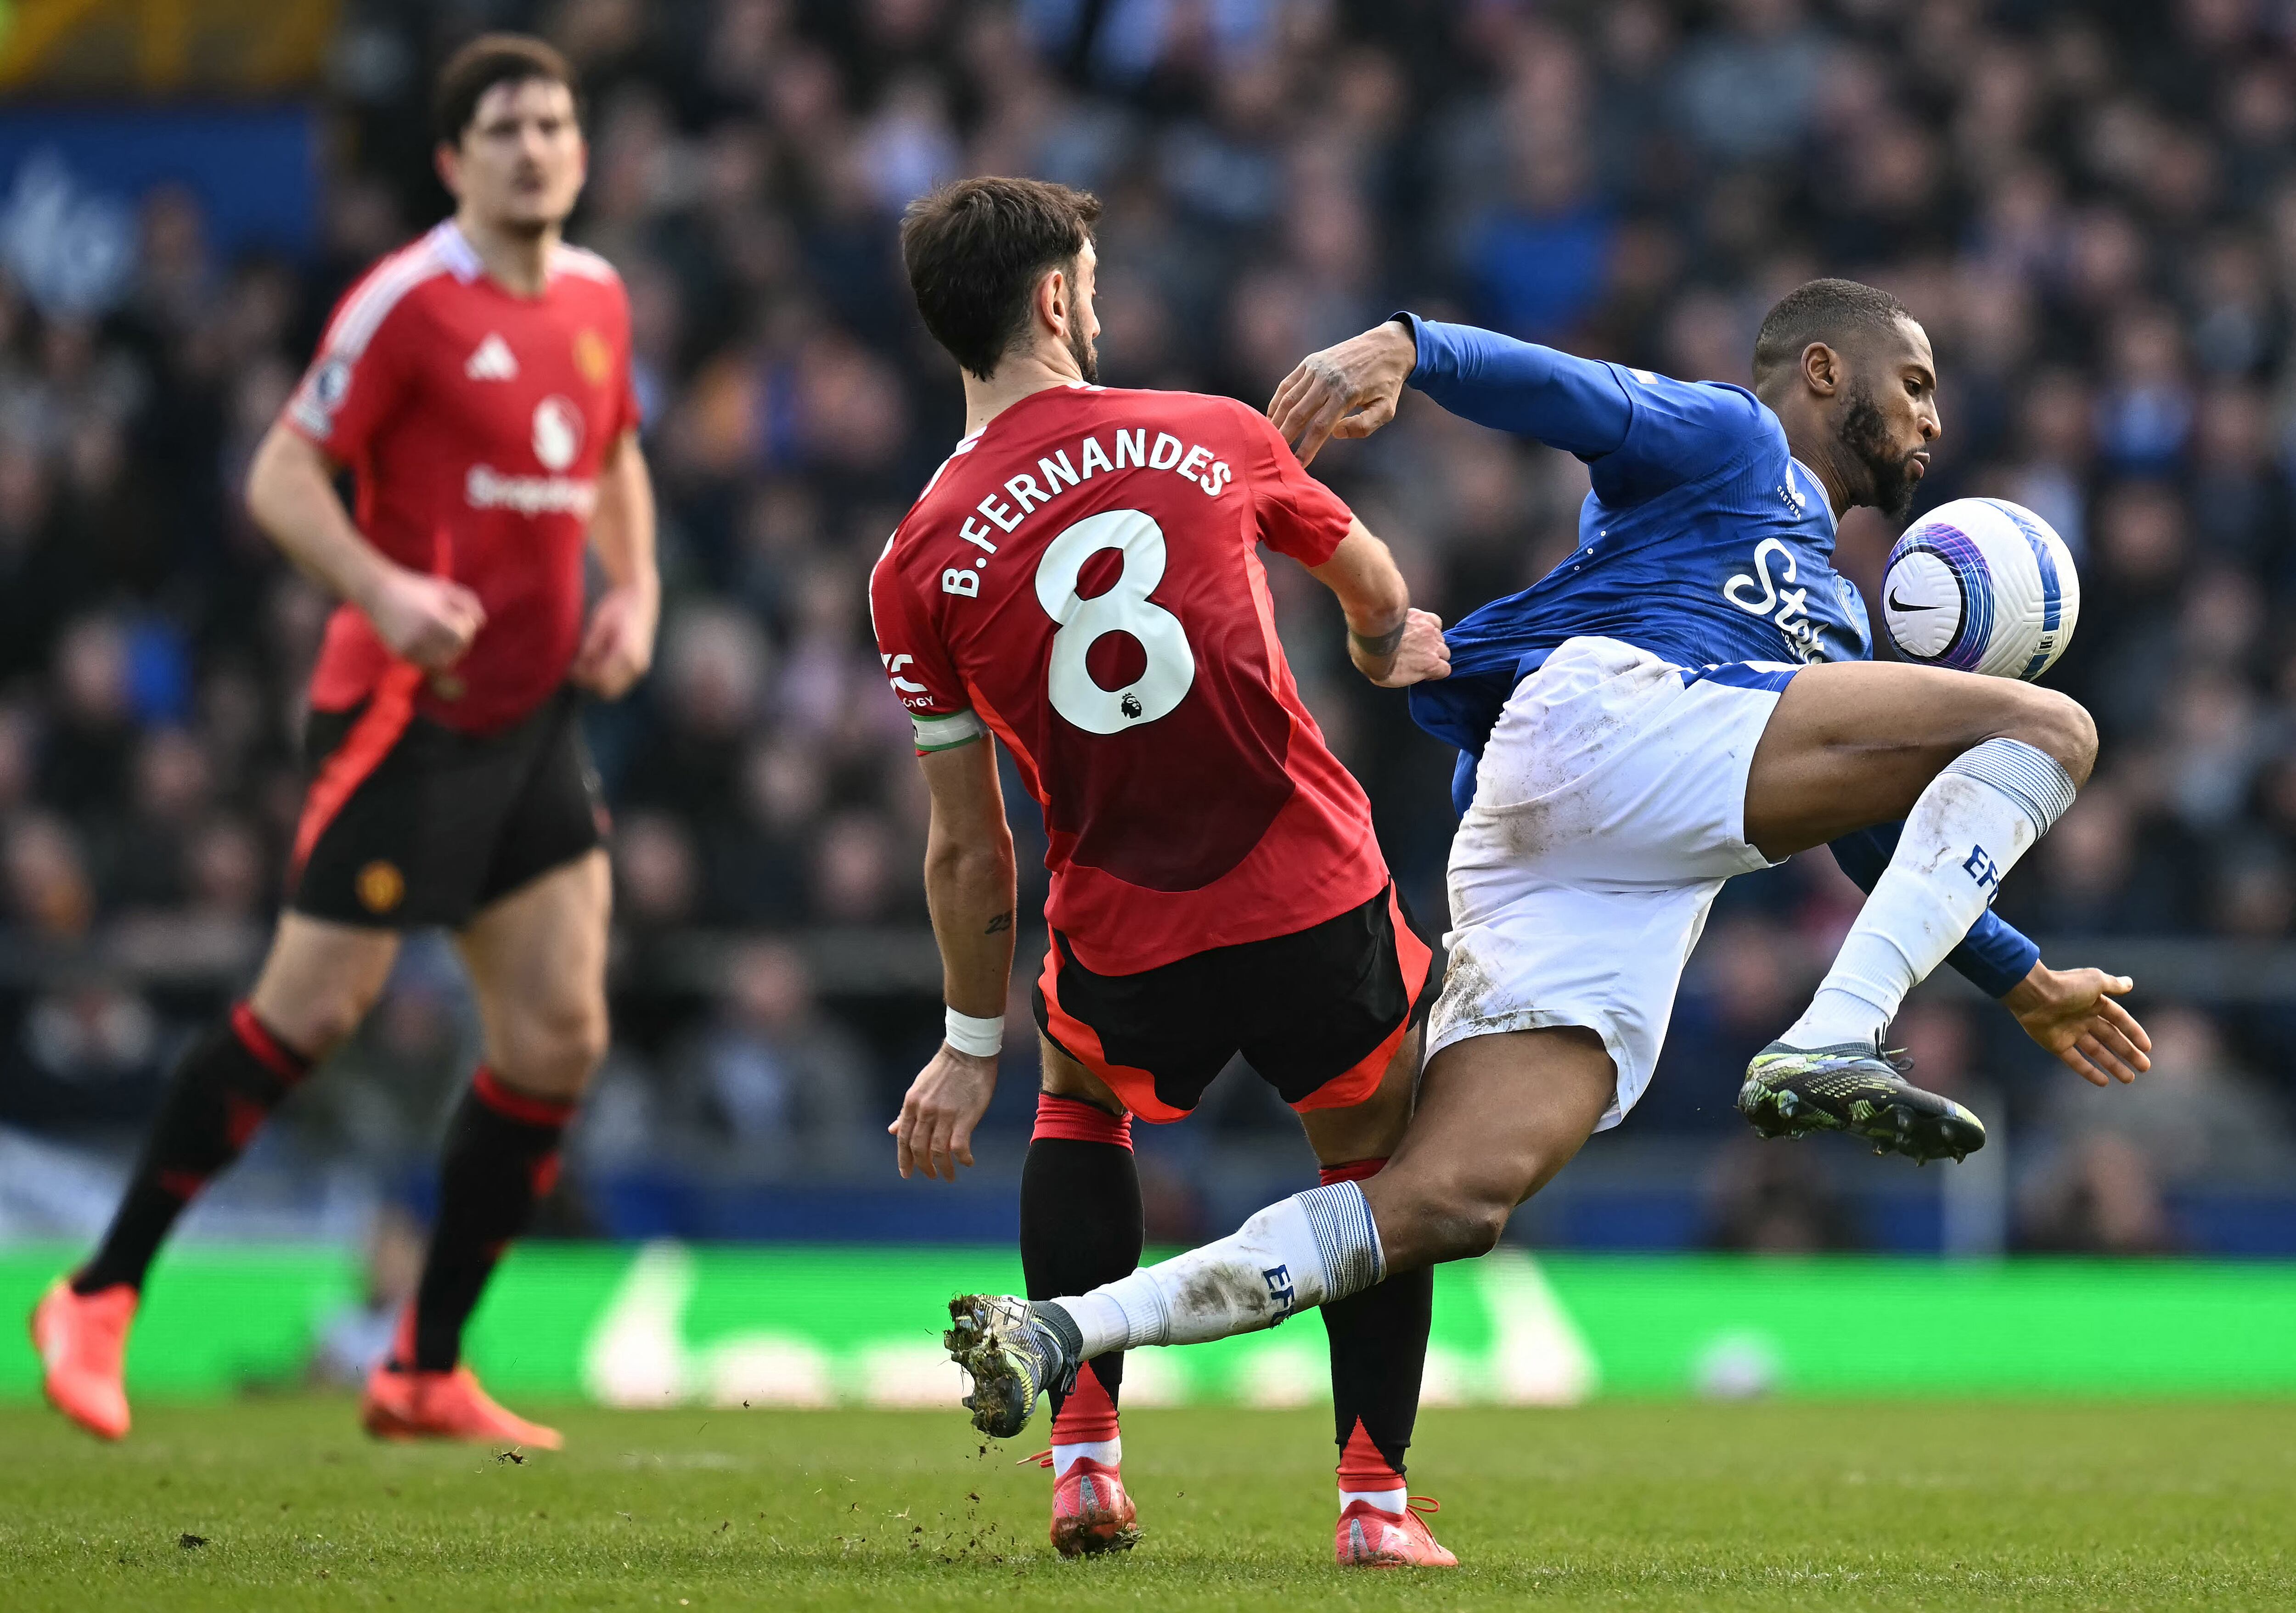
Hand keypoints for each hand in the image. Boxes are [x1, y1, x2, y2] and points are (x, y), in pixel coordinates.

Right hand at [361, 566, 484, 670]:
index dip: (467, 630)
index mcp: (433, 617)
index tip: (460, 619)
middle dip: (461, 644)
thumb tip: (481, 625)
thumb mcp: (446, 589)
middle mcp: (420, 634)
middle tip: (455, 632)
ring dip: (448, 653)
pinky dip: (433, 658)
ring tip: (445, 638)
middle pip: (455, 652)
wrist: (378, 592)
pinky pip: (426, 665)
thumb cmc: (417, 589)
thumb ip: (470, 604)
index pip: (462, 636)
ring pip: (441, 663)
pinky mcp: (400, 653)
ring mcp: (409, 646)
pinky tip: (431, 643)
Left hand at [572, 583, 658, 699]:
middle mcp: (636, 665)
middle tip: (574, 668)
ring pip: (611, 689)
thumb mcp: (599, 624)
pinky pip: (616, 683)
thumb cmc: (616, 608)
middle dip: (589, 682)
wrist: (639, 599)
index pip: (600, 678)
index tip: (569, 668)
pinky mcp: (636, 668)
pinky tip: (595, 661)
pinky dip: (603, 677)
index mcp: (627, 653)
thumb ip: (591, 647)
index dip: (582, 677)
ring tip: (585, 663)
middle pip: (606, 690)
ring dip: (596, 681)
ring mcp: (638, 668)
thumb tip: (576, 666)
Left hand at [889, 1044, 997, 1181]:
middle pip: (918, 1148)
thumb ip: (907, 1112)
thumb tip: (892, 1130)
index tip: (906, 1173)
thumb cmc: (945, 1069)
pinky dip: (962, 1158)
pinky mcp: (964, 1117)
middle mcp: (925, 1111)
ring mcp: (944, 1115)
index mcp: (911, 1103)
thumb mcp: (919, 1088)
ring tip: (948, 1176)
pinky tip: (967, 1162)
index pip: (903, 1137)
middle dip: (923, 1166)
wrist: (969, 1052)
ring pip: (938, 1151)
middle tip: (931, 1176)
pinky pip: (959, 1146)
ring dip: (943, 1168)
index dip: (903, 1158)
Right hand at [1267, 318, 1416, 465]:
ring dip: (1276, 421)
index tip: (1298, 465)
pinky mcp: (1310, 362)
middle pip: (1299, 414)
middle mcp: (1327, 380)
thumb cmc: (1386, 383)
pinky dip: (1276, 402)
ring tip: (1268, 440)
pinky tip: (1271, 418)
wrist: (1386, 346)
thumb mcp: (1386, 409)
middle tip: (1274, 457)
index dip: (1307, 448)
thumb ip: (1363, 426)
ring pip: (1288, 399)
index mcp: (1346, 394)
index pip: (1320, 427)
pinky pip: (1287, 384)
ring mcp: (1316, 369)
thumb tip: (1335, 434)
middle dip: (1285, 437)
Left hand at [1351, 607, 1449, 687]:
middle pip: (1445, 652)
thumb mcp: (1393, 679)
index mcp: (1430, 665)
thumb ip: (1412, 675)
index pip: (1445, 669)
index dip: (1436, 670)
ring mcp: (1428, 630)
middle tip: (1420, 655)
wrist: (1371, 637)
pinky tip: (1420, 627)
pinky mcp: (1421, 616)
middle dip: (1435, 655)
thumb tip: (1414, 673)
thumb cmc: (1378, 659)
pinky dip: (1430, 625)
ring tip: (1417, 641)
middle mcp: (1433, 646)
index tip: (1427, 670)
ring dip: (1432, 640)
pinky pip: (1435, 621)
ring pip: (1440, 637)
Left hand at [2003, 963, 2152, 1086]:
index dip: (2134, 1033)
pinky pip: (2075, 1061)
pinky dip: (2088, 1071)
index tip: (2147, 1048)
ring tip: (2129, 1079)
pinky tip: (2104, 1082)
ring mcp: (2070, 1032)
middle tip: (2145, 1067)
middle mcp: (2083, 1018)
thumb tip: (2129, 983)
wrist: (2033, 994)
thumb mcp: (2095, 981)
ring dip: (2112, 1065)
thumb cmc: (2066, 986)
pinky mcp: (2057, 1045)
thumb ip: (2113, 985)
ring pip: (2096, 1051)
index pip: (2119, 1020)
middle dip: (2128, 1053)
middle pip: (2111, 1038)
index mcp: (2094, 1003)